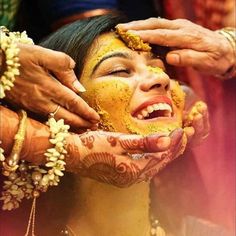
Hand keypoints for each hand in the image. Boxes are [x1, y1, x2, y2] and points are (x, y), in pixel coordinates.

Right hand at [5, 43, 98, 128]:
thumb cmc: (17, 56)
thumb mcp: (41, 54)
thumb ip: (62, 65)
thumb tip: (78, 84)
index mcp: (48, 86)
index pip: (73, 102)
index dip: (85, 111)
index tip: (96, 118)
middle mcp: (41, 100)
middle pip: (67, 115)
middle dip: (82, 123)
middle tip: (94, 128)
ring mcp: (33, 106)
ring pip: (57, 120)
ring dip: (72, 126)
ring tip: (84, 130)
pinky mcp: (25, 107)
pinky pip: (45, 120)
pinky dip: (58, 124)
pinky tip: (64, 125)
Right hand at [66, 128, 185, 186]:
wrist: (70, 154)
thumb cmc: (92, 146)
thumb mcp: (118, 141)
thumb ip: (144, 143)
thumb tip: (167, 141)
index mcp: (132, 170)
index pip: (160, 157)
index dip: (173, 144)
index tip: (182, 131)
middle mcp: (131, 177)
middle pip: (159, 164)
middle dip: (172, 150)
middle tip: (184, 136)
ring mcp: (125, 177)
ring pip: (151, 165)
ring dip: (163, 154)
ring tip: (174, 143)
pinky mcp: (120, 173)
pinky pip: (142, 166)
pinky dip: (151, 157)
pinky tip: (154, 151)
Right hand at [117, 18, 234, 74]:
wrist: (227, 49)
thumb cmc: (216, 59)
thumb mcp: (207, 63)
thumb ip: (189, 58)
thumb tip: (170, 56)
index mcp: (188, 37)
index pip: (162, 35)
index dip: (145, 35)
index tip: (129, 36)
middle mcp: (182, 27)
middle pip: (156, 25)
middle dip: (136, 26)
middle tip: (120, 28)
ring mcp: (180, 26)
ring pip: (156, 23)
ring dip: (139, 25)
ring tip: (124, 28)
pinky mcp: (179, 27)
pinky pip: (160, 25)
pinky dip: (147, 27)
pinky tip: (139, 29)